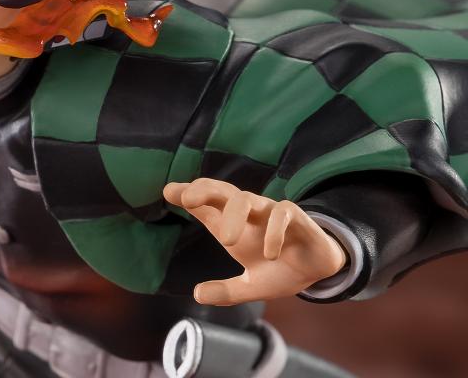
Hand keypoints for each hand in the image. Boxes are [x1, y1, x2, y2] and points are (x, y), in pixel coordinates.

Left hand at [163, 178, 346, 305]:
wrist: (318, 269)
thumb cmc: (277, 268)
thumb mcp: (251, 286)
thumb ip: (226, 291)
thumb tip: (197, 295)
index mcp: (232, 223)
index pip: (207, 203)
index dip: (188, 193)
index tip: (168, 192)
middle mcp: (248, 213)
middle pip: (222, 191)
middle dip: (204, 190)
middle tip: (187, 200)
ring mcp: (270, 212)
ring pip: (248, 198)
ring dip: (235, 214)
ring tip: (225, 241)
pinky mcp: (296, 218)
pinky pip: (283, 213)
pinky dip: (274, 231)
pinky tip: (269, 253)